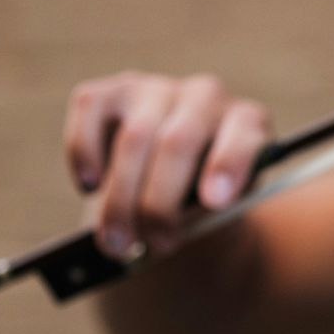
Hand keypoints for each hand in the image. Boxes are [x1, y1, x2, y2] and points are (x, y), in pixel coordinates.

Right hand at [63, 71, 271, 257]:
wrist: (175, 182)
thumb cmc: (204, 200)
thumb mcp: (220, 213)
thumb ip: (205, 216)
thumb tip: (159, 233)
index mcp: (248, 124)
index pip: (243, 136)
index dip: (228, 166)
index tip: (215, 201)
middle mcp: (206, 97)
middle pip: (177, 144)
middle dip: (160, 204)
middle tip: (155, 244)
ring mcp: (157, 88)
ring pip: (134, 139)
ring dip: (120, 199)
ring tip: (117, 243)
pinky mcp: (112, 91)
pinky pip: (90, 109)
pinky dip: (85, 152)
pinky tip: (90, 186)